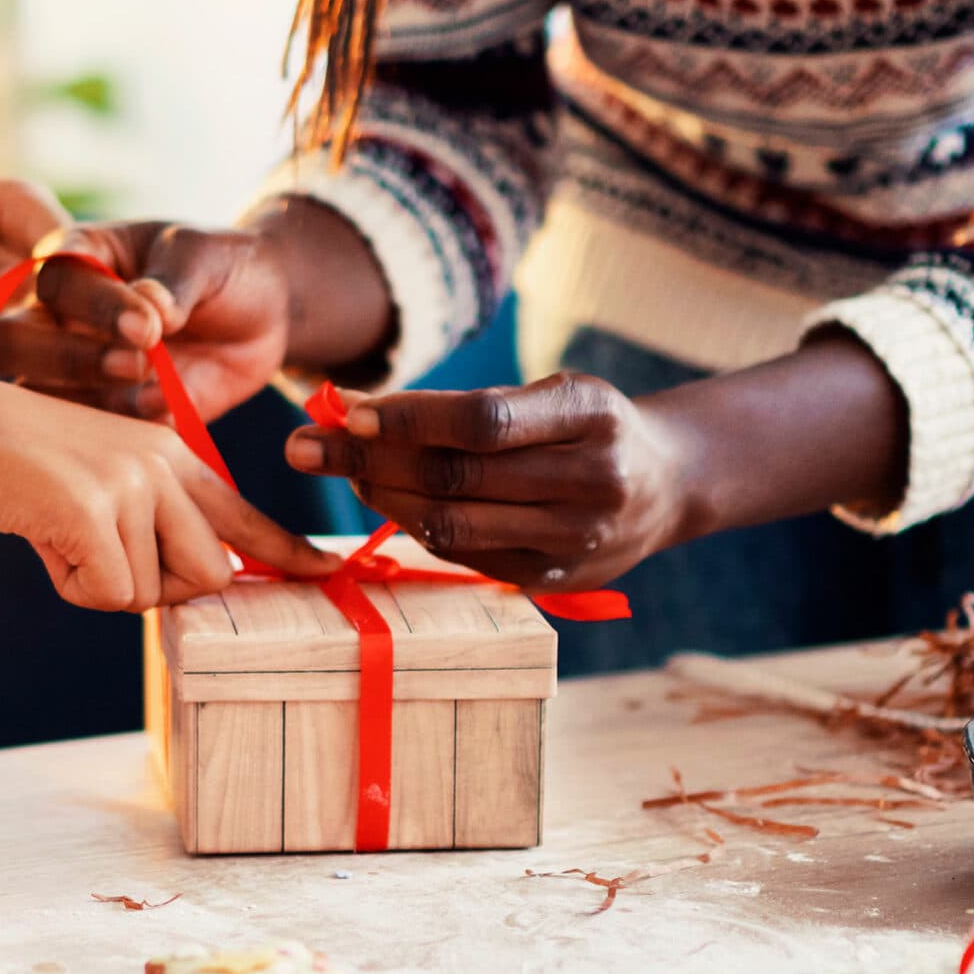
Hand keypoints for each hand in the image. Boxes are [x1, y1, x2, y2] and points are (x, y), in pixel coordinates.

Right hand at [0, 220, 292, 422]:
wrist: (266, 312)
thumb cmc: (221, 266)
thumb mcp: (204, 254)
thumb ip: (174, 279)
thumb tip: (150, 308)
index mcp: (76, 259)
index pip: (52, 280)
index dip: (94, 305)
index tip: (151, 321)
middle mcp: (61, 316)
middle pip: (11, 343)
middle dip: (68, 358)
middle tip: (138, 361)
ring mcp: (80, 370)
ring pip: (38, 399)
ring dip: (94, 399)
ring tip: (158, 387)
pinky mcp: (111, 413)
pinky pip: (96, 436)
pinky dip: (134, 427)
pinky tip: (175, 409)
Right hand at [0, 376, 334, 610]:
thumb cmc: (29, 466)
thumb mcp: (107, 478)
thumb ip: (156, 519)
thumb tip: (195, 580)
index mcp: (173, 457)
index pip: (244, 516)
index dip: (286, 552)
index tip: (326, 571)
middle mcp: (163, 467)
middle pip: (207, 575)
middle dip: (158, 588)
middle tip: (104, 556)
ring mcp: (131, 486)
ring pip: (149, 594)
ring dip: (101, 584)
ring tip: (63, 534)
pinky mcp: (94, 512)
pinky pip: (107, 594)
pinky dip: (70, 584)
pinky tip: (46, 540)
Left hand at [283, 373, 705, 592]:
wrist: (666, 487)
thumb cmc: (590, 426)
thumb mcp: (556, 393)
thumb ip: (472, 404)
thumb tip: (355, 410)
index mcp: (593, 417)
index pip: (482, 421)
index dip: (406, 418)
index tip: (344, 411)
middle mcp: (591, 482)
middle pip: (456, 476)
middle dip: (367, 460)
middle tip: (307, 447)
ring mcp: (574, 540)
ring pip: (451, 524)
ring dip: (382, 498)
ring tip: (345, 473)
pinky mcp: (553, 581)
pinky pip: (465, 554)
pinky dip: (417, 527)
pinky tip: (390, 501)